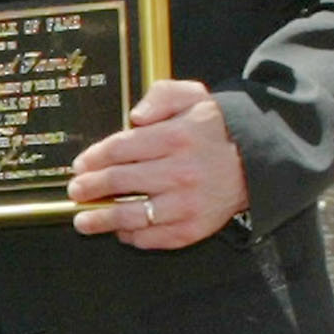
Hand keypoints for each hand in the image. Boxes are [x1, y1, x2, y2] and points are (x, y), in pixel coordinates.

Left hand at [69, 80, 247, 248]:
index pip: (119, 149)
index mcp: (177, 137)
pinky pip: (152, 237)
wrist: (256, 161)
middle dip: (89, 187)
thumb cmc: (216, 129)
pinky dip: (132, 236)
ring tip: (83, 220)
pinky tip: (121, 229)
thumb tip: (134, 116)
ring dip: (100, 220)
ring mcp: (186, 204)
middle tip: (76, 190)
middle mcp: (181, 172)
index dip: (93, 158)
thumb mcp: (193, 97)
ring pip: (130, 216)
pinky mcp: (192, 228)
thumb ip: (161, 95)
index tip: (80, 164)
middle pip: (118, 182)